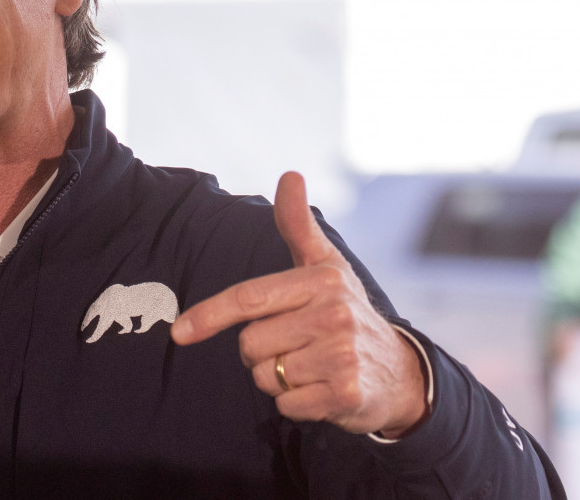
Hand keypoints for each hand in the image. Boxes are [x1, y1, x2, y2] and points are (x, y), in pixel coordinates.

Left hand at [171, 172, 425, 436]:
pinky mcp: (347, 394)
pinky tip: (321, 390)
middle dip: (259, 352)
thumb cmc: (346, 312)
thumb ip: (298, 224)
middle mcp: (335, 314)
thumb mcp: (324, 265)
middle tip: (294, 345)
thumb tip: (290, 174)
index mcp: (321, 280)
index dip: (208, 315)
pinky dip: (295, 404)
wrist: (399, 372)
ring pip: (266, 376)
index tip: (179, 332)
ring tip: (310, 367)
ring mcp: (343, 355)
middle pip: (250, 344)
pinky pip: (287, 405)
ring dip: (278, 379)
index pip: (248, 298)